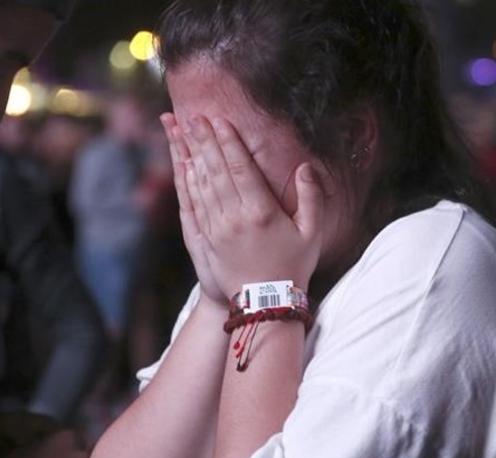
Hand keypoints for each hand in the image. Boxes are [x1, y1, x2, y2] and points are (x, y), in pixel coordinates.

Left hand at [181, 115, 324, 296]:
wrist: (265, 303)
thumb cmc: (293, 266)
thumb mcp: (312, 233)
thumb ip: (311, 198)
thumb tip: (305, 167)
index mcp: (262, 213)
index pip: (241, 169)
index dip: (229, 143)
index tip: (220, 121)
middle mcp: (234, 218)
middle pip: (216, 170)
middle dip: (205, 141)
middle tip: (195, 116)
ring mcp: (216, 228)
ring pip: (200, 183)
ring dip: (191, 154)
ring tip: (183, 131)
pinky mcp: (205, 238)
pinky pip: (193, 203)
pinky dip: (187, 181)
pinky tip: (184, 164)